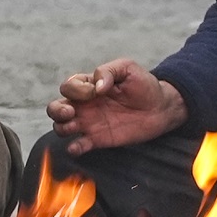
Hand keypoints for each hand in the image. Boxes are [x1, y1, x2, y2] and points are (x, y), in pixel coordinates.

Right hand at [47, 58, 185, 153]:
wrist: (161, 107)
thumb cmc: (144, 85)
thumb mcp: (127, 68)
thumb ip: (108, 71)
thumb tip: (97, 86)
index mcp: (89, 86)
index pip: (69, 86)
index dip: (77, 89)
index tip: (96, 91)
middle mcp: (85, 105)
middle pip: (55, 107)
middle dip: (56, 109)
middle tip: (71, 111)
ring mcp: (90, 123)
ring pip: (61, 126)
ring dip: (61, 126)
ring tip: (75, 125)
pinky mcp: (98, 139)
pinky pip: (79, 145)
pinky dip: (73, 148)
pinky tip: (78, 146)